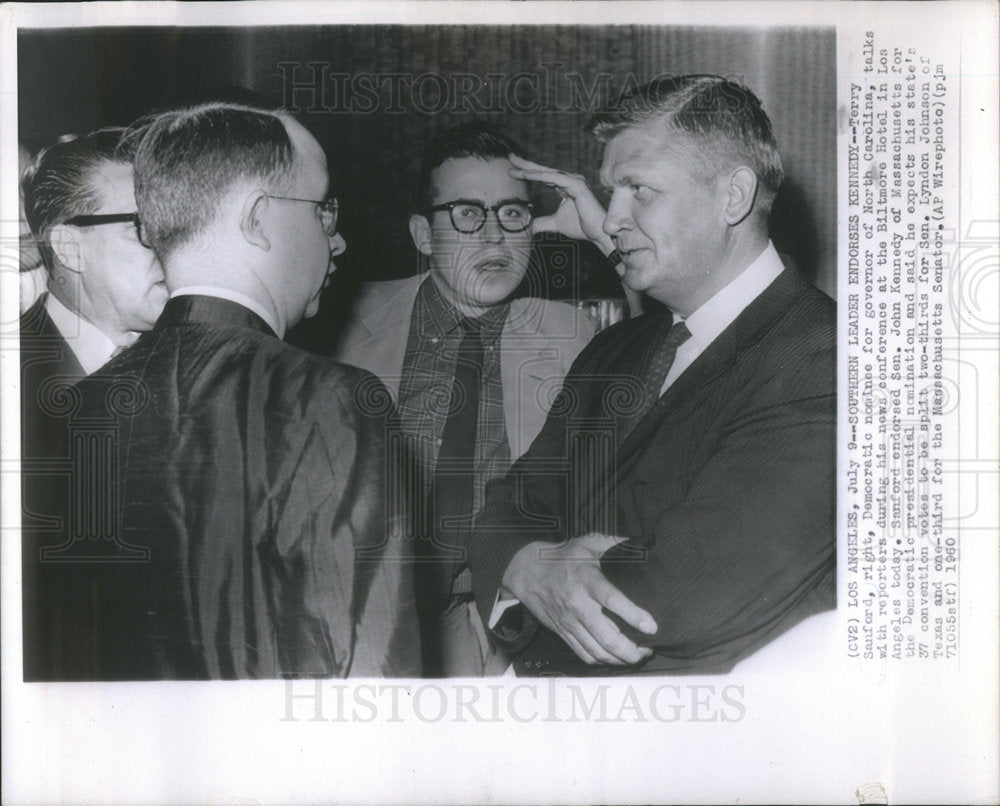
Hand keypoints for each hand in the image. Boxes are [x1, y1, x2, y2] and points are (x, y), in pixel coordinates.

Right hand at [501, 532, 656, 664]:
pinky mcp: (563, 632)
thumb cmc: (561, 558)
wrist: (527, 573)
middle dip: (630, 650)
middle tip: (647, 650)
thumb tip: (638, 542)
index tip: (651, 626)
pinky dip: (602, 661)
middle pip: (606, 637)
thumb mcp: (586, 543)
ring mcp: (570, 622)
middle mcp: (578, 605)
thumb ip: (612, 542)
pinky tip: (614, 658)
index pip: (612, 600)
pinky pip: (584, 654)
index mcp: (586, 580)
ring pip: (597, 651)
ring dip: (620, 659)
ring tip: (637, 656)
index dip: (633, 615)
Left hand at [507, 154, 614, 251]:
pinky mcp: (578, 186)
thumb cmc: (583, 227)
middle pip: (543, 171)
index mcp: (565, 186)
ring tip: (515, 168)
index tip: (512, 169)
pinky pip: (556, 179)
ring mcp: (575, 181)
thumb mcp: (555, 224)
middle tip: (510, 158)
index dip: (528, 172)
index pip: (543, 176)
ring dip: (530, 170)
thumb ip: (542, 222)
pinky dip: (541, 176)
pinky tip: (528, 175)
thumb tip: (528, 227)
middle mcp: (570, 180)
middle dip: (526, 164)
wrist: (599, 234)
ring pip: (548, 173)